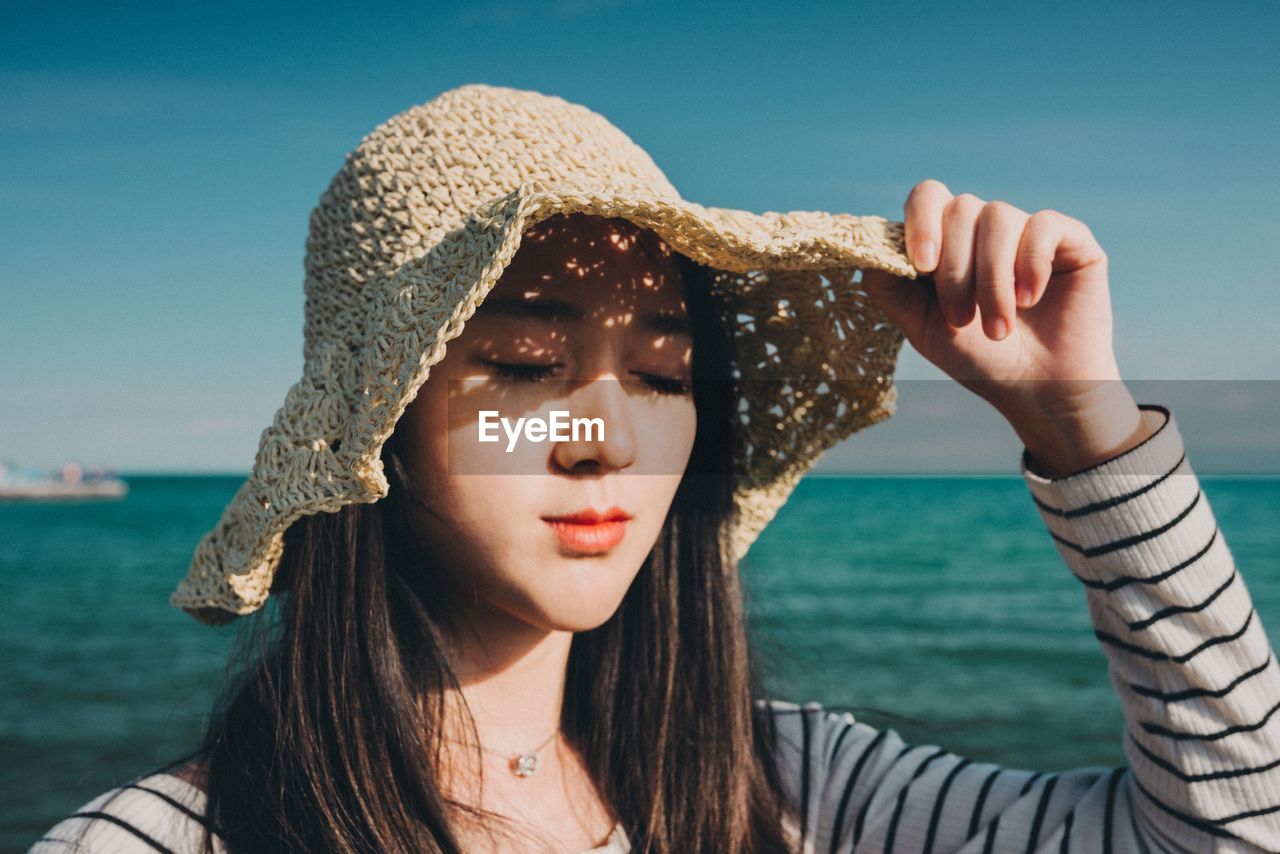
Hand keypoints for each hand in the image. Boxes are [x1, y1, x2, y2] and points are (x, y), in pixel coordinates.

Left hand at [859, 179, 1151, 475]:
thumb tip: (869, 251)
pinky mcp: (1070, 240)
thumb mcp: (921, 327)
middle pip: (961, 208)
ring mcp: (1027, 230)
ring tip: (999, 329)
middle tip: (963, 321)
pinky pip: (1045, 225)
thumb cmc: (977, 358)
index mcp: (947, 240)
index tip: (922, 266)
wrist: (1037, 390)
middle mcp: (985, 227)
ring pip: (999, 218)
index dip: (921, 223)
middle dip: (956, 271)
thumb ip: (890, 288)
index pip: (928, 197)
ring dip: (992, 280)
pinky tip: (1031, 299)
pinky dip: (1031, 264)